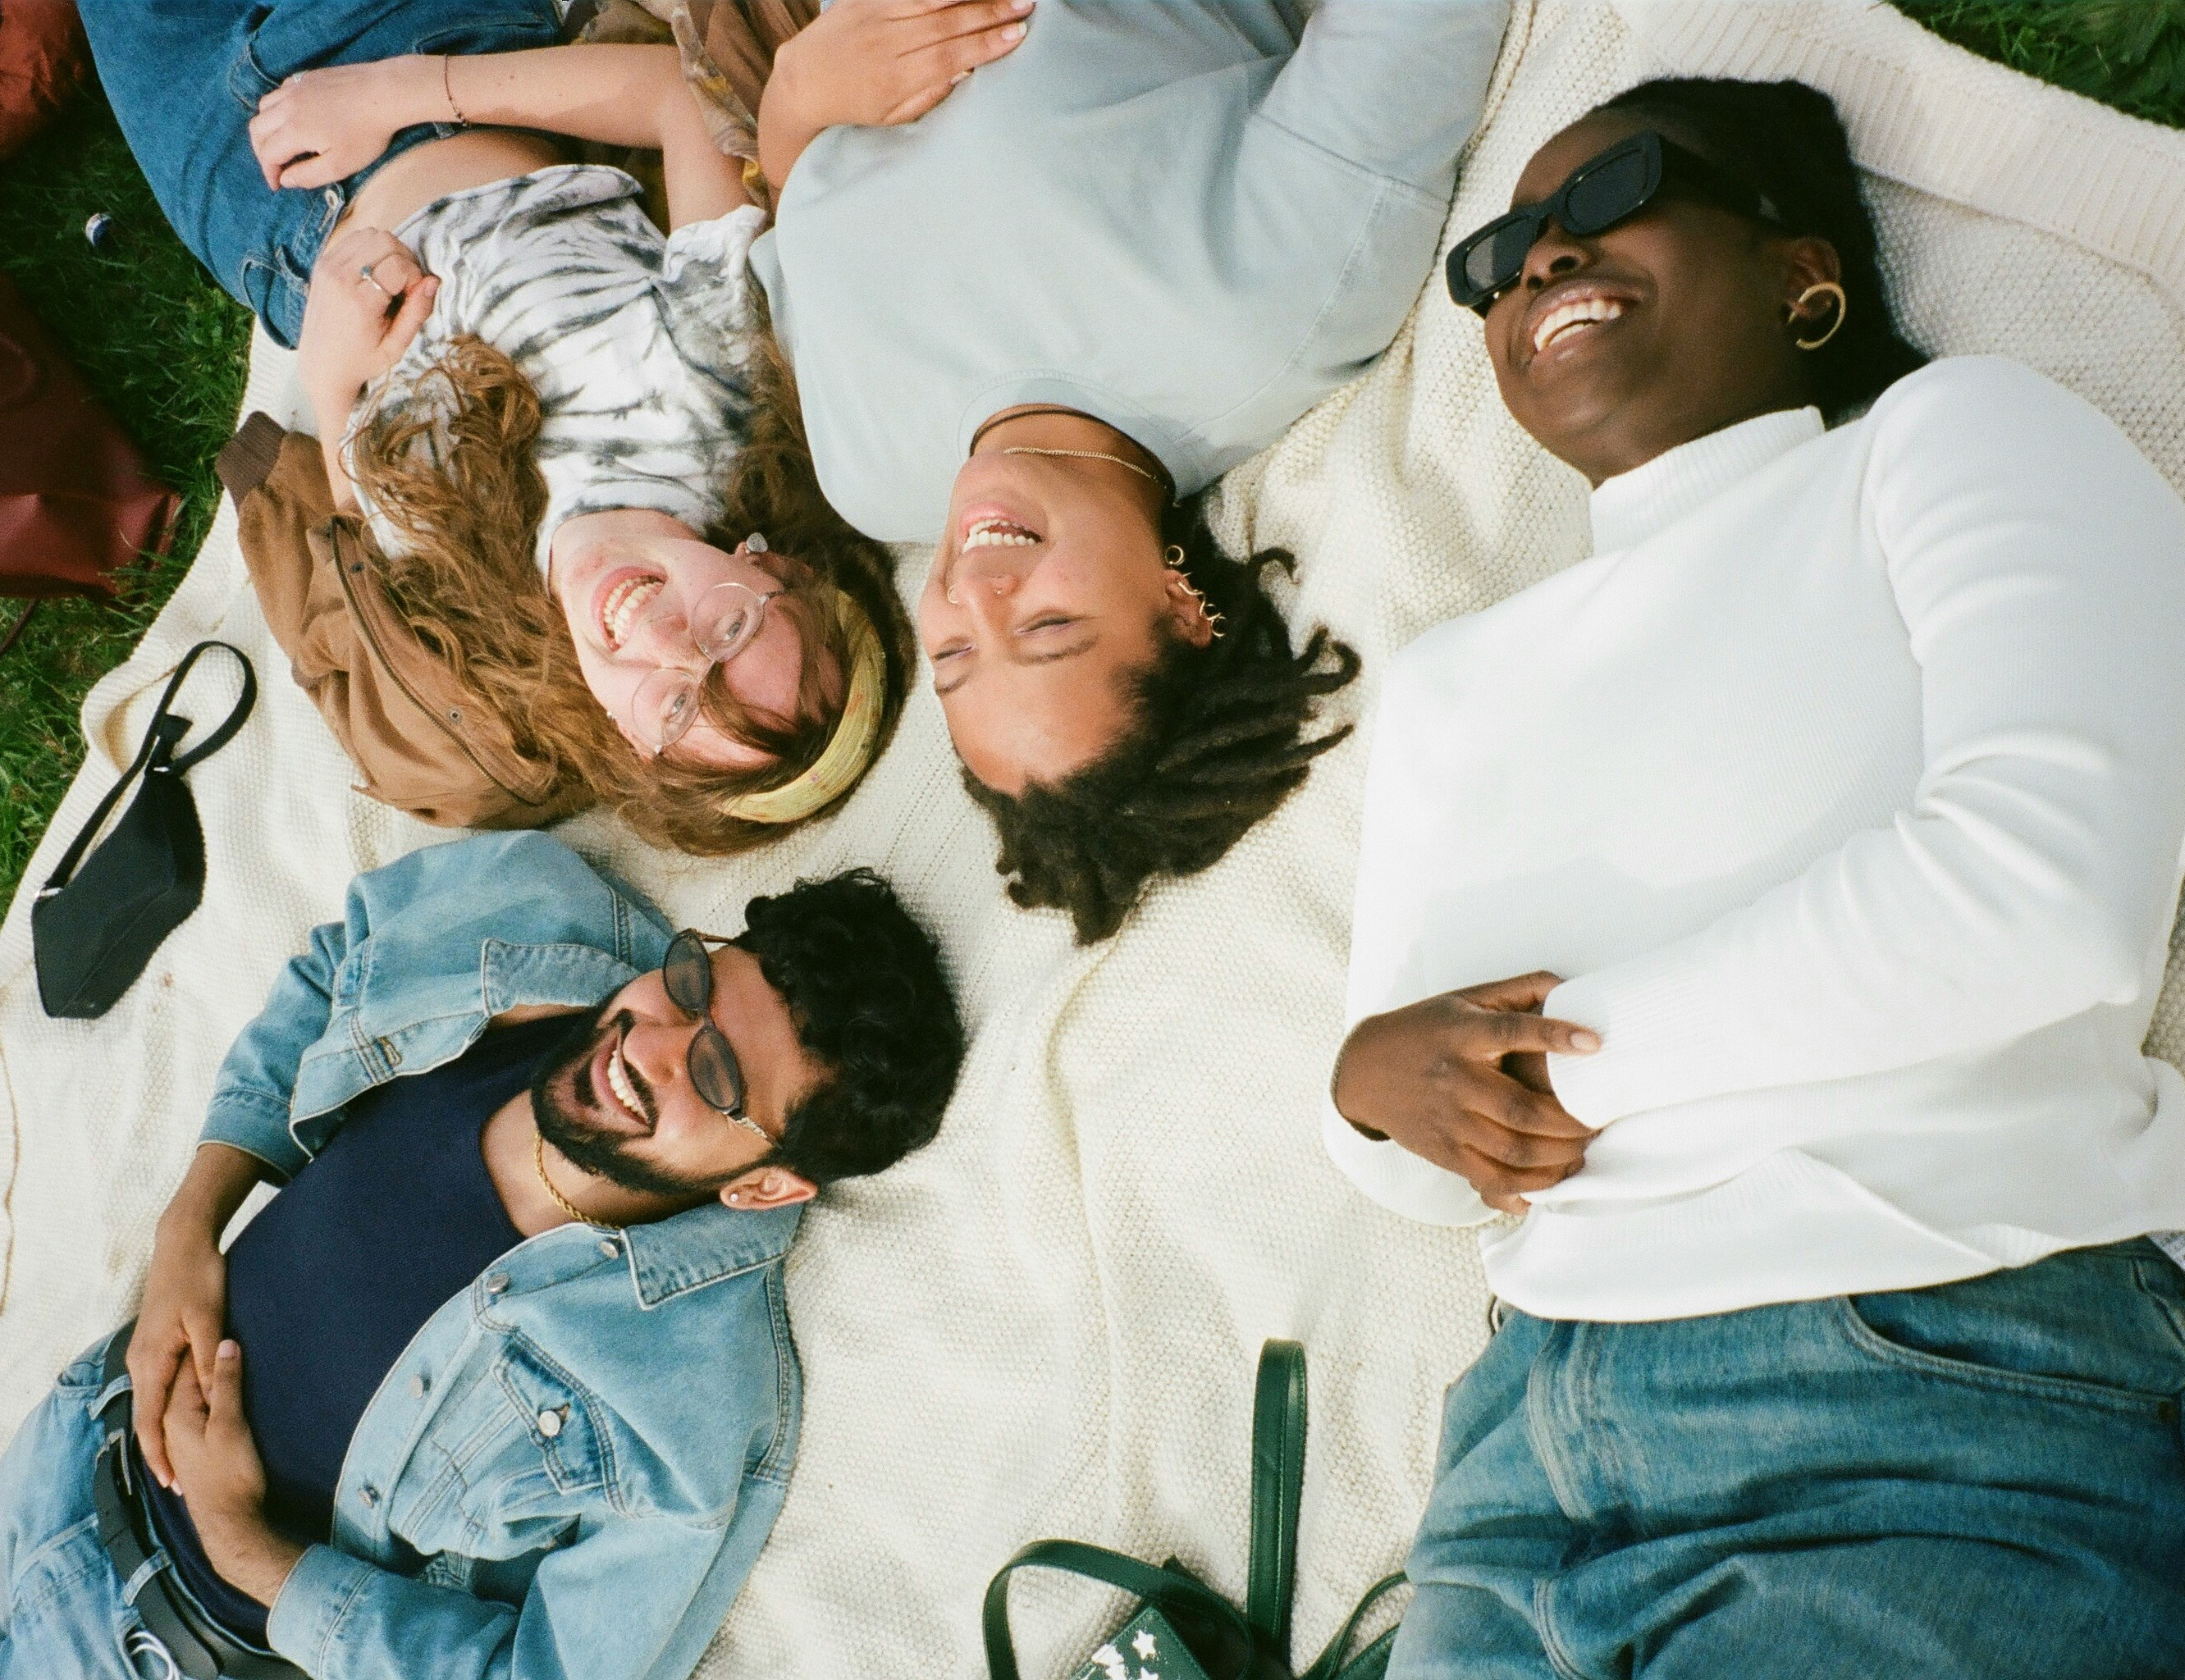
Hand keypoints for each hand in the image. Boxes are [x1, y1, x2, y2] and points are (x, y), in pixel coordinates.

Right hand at [130, 1143, 264, 1489]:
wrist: (182, 1244)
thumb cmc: (199, 1278)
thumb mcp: (208, 1318)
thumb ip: (209, 1357)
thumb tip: (213, 1394)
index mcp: (151, 1361)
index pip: (149, 1422)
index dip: (160, 1456)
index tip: (174, 1484)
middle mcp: (141, 1362)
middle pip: (147, 1419)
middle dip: (161, 1453)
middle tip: (182, 1487)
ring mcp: (145, 1354)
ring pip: (152, 1404)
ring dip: (164, 1434)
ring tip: (181, 1465)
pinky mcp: (156, 1345)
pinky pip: (158, 1388)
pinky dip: (167, 1411)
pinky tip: (182, 1421)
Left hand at [164, 1342, 304, 1608]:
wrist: (231, 1523)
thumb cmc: (231, 1473)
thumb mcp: (232, 1424)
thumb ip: (227, 1383)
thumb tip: (227, 1344)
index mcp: (175, 1413)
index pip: (187, 1366)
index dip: (205, 1343)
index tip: (224, 1322)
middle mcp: (171, 1425)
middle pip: (185, 1381)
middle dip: (203, 1360)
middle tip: (230, 1335)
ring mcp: (181, 1440)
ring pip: (190, 1398)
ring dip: (208, 1381)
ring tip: (231, 1362)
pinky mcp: (193, 1451)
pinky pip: (196, 1413)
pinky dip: (208, 1399)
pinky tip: (222, 1398)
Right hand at [249, 57, 436, 191]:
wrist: (384, 93)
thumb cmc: (366, 134)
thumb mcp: (341, 165)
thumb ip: (309, 175)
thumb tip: (285, 180)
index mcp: (294, 131)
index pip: (267, 154)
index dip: (269, 172)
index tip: (277, 185)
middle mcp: (287, 106)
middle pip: (257, 129)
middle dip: (261, 151)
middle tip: (274, 166)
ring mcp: (295, 88)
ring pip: (264, 107)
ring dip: (265, 128)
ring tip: (279, 143)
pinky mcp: (306, 77)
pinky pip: (279, 92)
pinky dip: (276, 107)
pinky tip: (292, 117)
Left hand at [298, 225, 439, 425]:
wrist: (321, 364)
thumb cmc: (363, 360)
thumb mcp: (396, 347)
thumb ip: (417, 312)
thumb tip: (434, 281)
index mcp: (359, 301)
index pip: (399, 264)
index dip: (415, 277)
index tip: (412, 297)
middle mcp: (339, 277)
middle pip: (386, 240)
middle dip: (404, 260)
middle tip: (403, 286)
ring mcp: (327, 266)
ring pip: (371, 234)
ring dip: (388, 252)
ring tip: (389, 279)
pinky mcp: (322, 262)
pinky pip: (355, 238)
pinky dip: (371, 250)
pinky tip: (373, 275)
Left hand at [758, 0, 1032, 186]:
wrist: (804, 81)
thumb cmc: (855, 105)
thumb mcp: (892, 117)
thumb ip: (928, 97)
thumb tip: (964, 73)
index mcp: (898, 79)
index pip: (952, 56)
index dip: (987, 44)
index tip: (1018, 35)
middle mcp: (889, 44)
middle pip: (949, 24)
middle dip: (991, 13)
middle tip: (1026, 5)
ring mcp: (878, 17)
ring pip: (934, 1)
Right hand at [1331, 972, 1600, 1215]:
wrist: (1365, 1070)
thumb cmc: (1425, 1029)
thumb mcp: (1466, 999)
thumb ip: (1520, 990)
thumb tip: (1572, 986)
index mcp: (1461, 1034)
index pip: (1510, 1032)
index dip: (1554, 1036)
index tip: (1594, 1043)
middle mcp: (1454, 1079)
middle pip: (1521, 1110)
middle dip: (1571, 1123)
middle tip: (1598, 1121)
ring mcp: (1448, 1120)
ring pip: (1514, 1150)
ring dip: (1559, 1157)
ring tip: (1582, 1149)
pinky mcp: (1444, 1152)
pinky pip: (1493, 1178)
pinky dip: (1530, 1185)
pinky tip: (1551, 1176)